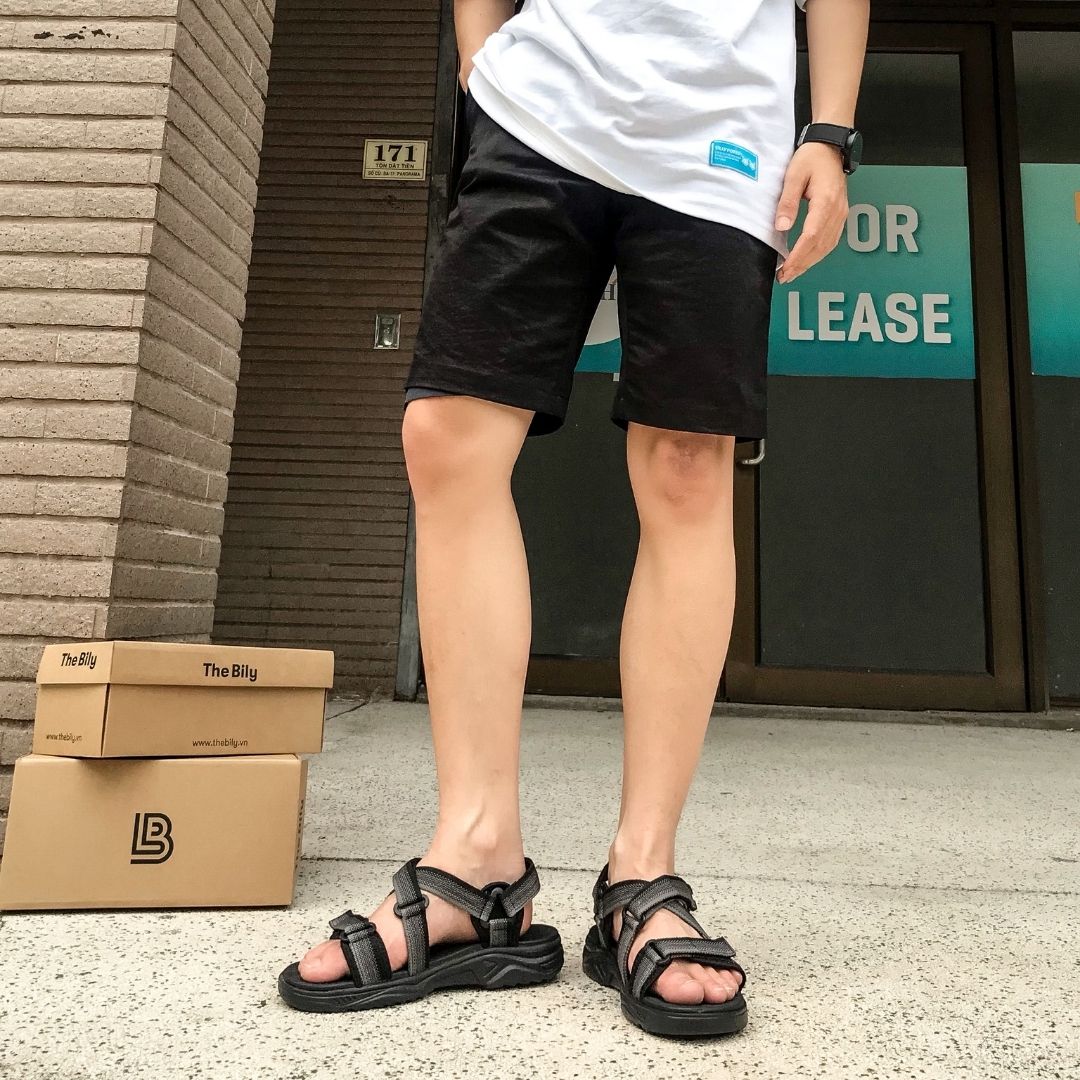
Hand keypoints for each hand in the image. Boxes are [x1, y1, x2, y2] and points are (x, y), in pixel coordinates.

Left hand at [774, 142, 848, 284]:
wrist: (830, 147)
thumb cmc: (811, 158)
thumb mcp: (793, 176)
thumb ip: (787, 202)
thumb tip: (781, 227)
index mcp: (826, 201)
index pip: (812, 236)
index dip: (798, 256)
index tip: (785, 268)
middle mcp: (837, 211)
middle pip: (820, 246)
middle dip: (802, 265)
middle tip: (784, 277)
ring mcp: (841, 214)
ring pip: (827, 246)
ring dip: (809, 262)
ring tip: (792, 273)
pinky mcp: (839, 215)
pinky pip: (831, 240)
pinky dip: (817, 254)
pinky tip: (806, 260)